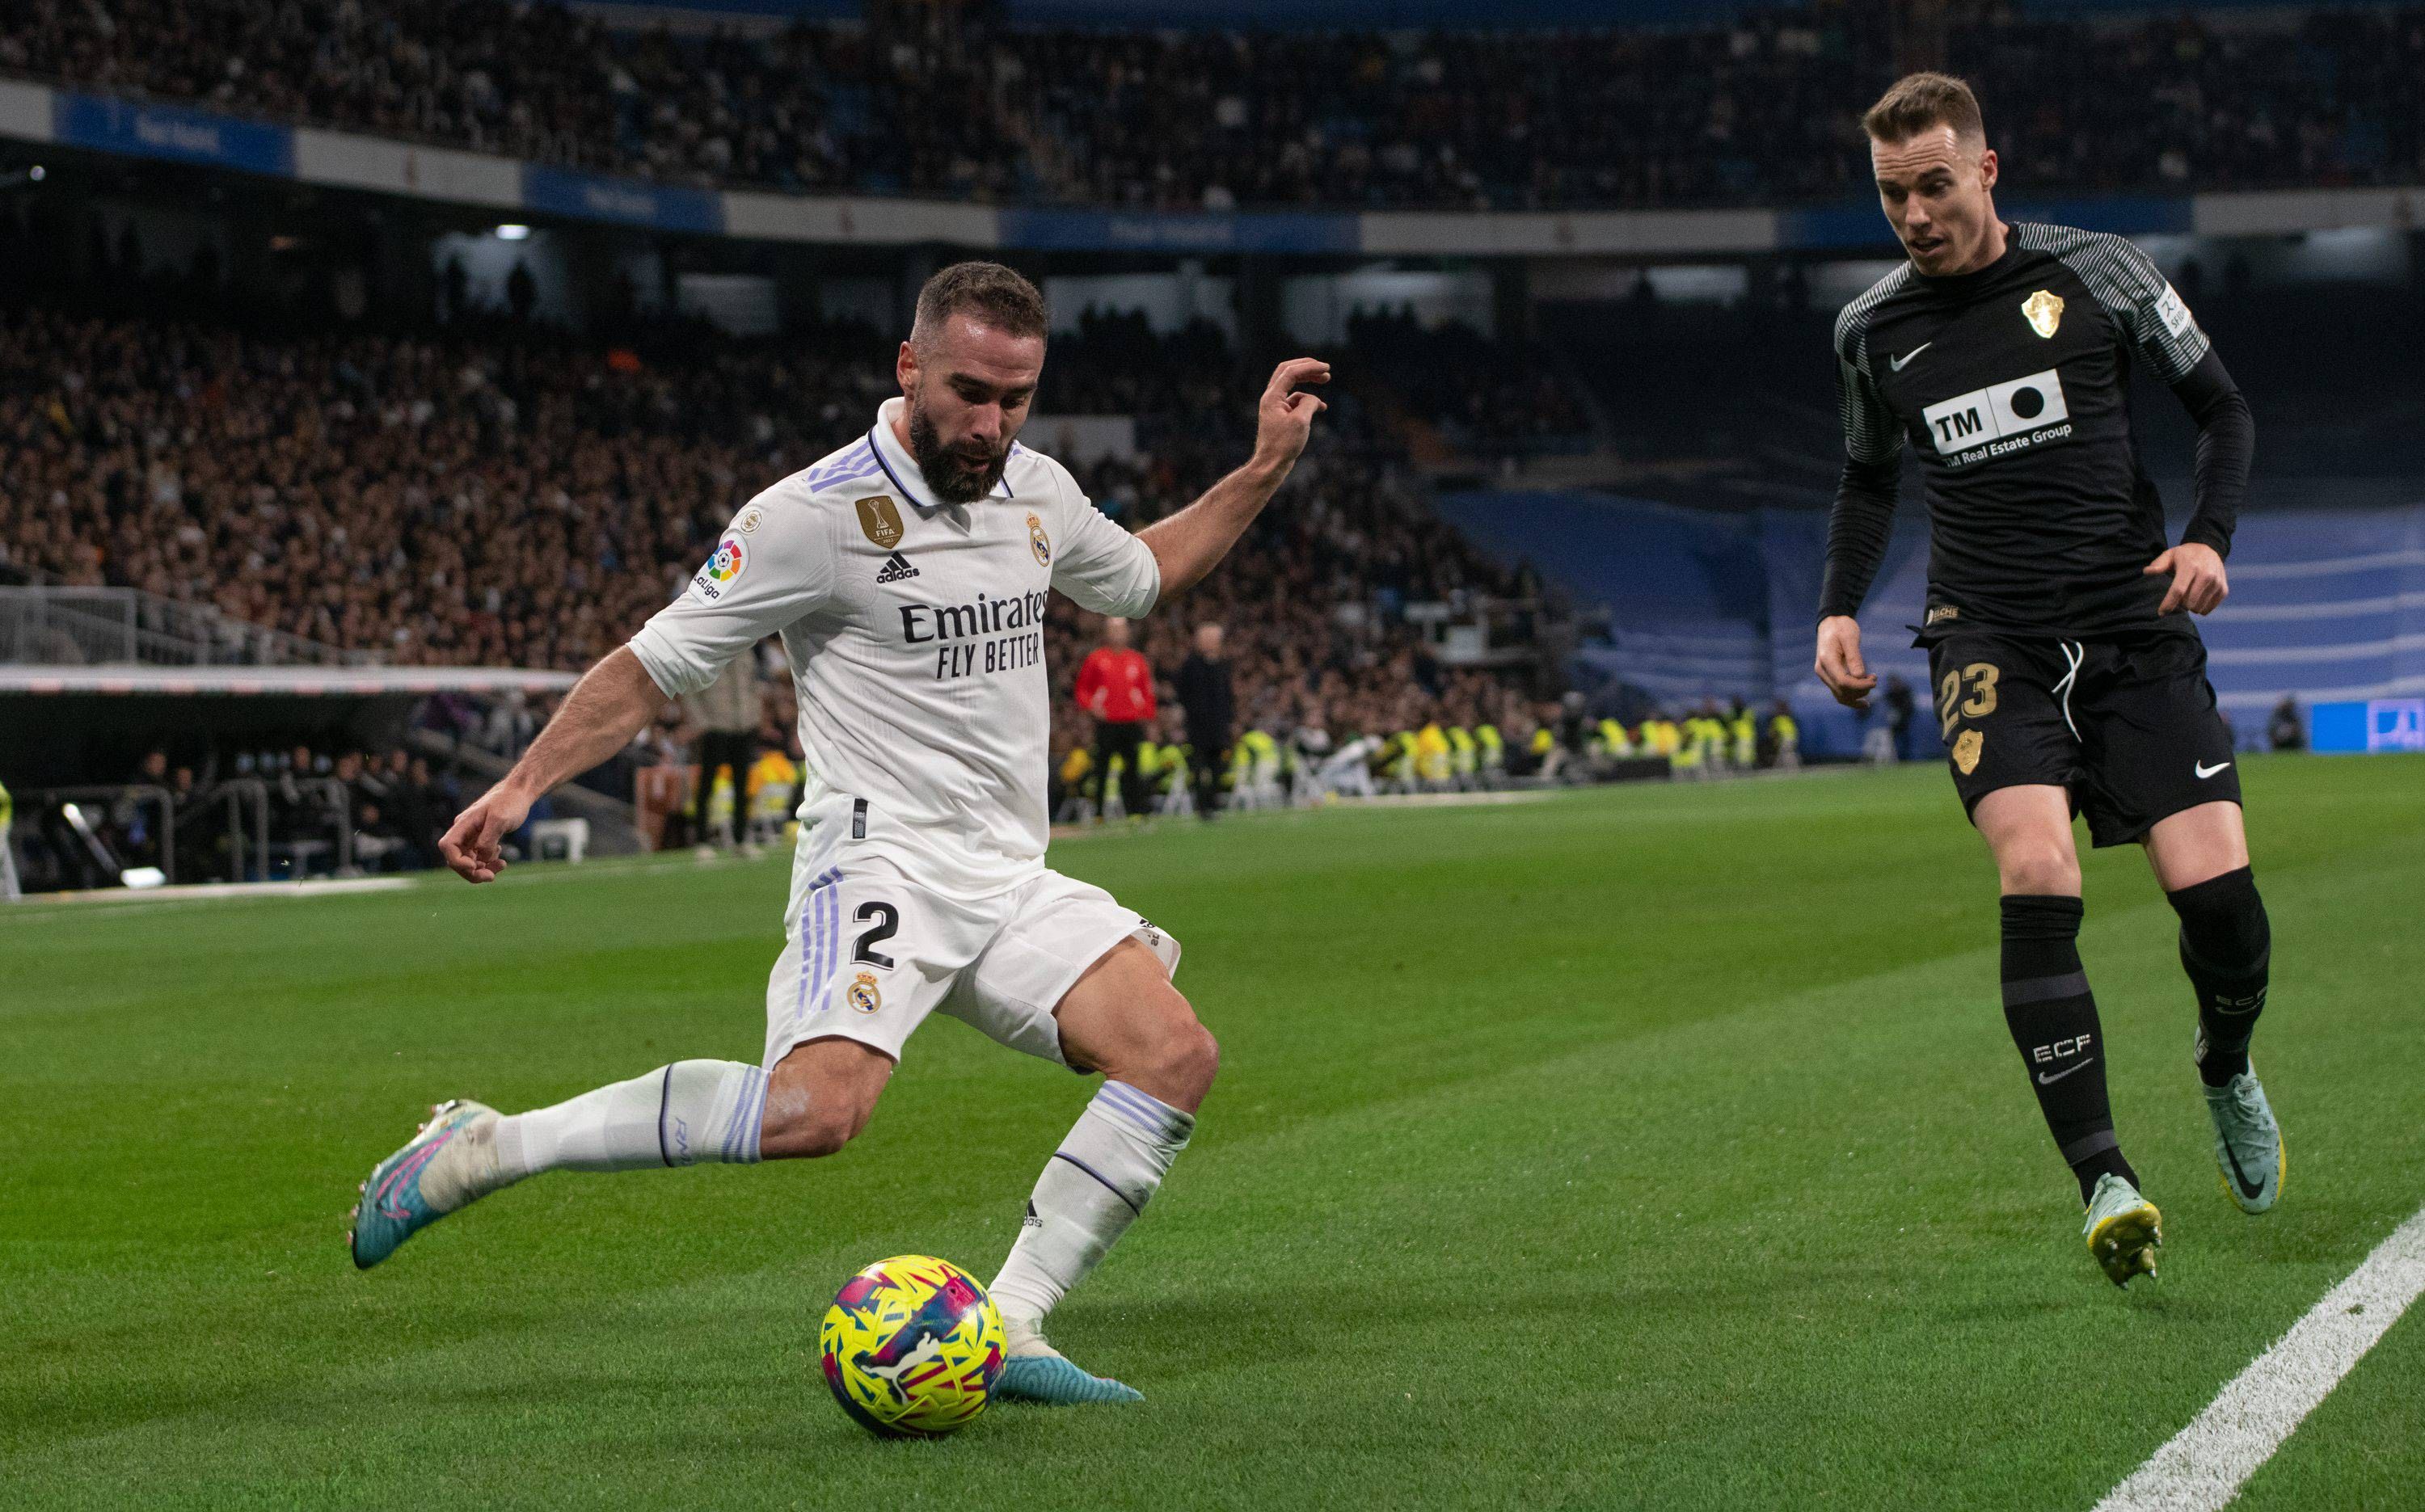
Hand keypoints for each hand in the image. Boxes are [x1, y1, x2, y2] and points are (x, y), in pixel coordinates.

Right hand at [437, 781, 531, 882]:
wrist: (519, 793)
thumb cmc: (510, 802)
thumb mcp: (500, 819)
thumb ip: (488, 839)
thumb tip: (481, 858)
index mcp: (464, 824)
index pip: (447, 846)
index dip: (457, 861)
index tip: (474, 866)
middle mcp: (464, 831)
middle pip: (457, 859)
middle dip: (472, 871)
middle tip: (491, 876)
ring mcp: (471, 836)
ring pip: (469, 861)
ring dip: (482, 869)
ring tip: (502, 865)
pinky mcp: (481, 840)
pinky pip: (478, 858)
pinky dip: (488, 863)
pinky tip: (501, 859)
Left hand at [1250, 358, 1330, 472]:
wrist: (1271, 465)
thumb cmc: (1283, 445)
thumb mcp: (1301, 421)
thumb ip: (1309, 403)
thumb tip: (1314, 400)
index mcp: (1272, 397)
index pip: (1291, 372)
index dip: (1310, 367)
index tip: (1327, 368)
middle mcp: (1271, 398)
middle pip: (1288, 372)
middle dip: (1307, 368)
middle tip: (1325, 370)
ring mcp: (1275, 406)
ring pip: (1293, 385)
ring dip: (1309, 382)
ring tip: (1326, 380)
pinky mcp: (1281, 415)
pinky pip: (1295, 401)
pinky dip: (1308, 400)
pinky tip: (1322, 407)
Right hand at [1815, 615, 1876, 709]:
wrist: (1831, 623)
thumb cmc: (1842, 627)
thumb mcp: (1850, 638)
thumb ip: (1855, 657)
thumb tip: (1860, 676)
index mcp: (1826, 660)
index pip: (1843, 682)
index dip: (1860, 685)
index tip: (1874, 680)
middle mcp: (1822, 671)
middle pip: (1842, 691)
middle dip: (1861, 690)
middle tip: (1874, 678)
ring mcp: (1824, 675)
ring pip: (1840, 696)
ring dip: (1858, 695)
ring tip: (1871, 683)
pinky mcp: (1829, 677)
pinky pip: (1839, 693)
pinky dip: (1852, 699)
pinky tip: (1864, 702)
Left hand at [2145, 542, 2227, 614]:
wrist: (2209, 549)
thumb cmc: (2184, 555)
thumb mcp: (2169, 555)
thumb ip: (2158, 564)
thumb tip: (2147, 572)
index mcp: (2190, 567)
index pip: (2178, 590)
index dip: (2168, 604)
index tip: (2161, 613)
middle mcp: (2206, 575)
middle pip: (2189, 603)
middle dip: (2179, 604)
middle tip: (2178, 597)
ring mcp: (2216, 583)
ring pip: (2198, 608)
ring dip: (2190, 606)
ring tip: (2188, 595)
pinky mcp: (2223, 589)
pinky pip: (2209, 609)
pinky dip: (2201, 607)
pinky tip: (2198, 598)